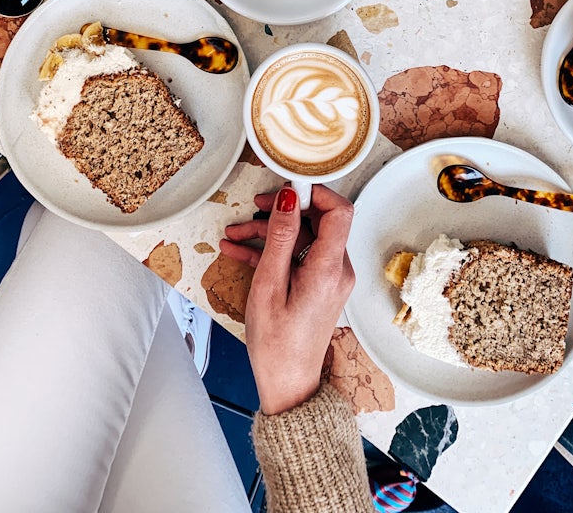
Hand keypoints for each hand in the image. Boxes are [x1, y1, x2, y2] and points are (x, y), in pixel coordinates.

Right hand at [221, 184, 354, 414]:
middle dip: (280, 212)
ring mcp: (329, 277)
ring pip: (301, 238)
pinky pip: (298, 257)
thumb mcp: (269, 285)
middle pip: (314, 222)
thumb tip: (288, 197)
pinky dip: (272, 251)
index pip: (339, 210)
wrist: (288, 385)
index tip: (284, 188)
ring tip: (234, 234)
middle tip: (251, 209)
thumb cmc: (277, 344)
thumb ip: (280, 237)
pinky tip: (239, 250)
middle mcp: (337, 269)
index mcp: (329, 268)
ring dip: (269, 232)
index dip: (313, 192)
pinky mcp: (319, 285)